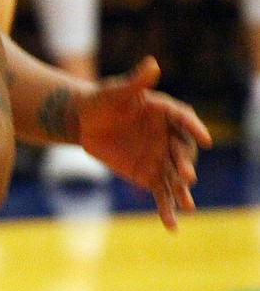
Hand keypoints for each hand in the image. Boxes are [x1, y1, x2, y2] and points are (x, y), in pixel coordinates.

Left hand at [75, 57, 210, 229]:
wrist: (84, 121)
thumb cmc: (102, 100)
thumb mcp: (115, 90)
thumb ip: (135, 82)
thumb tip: (151, 64)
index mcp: (166, 111)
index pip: (184, 119)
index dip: (195, 128)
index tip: (205, 138)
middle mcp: (169, 136)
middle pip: (182, 151)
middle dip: (185, 164)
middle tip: (186, 176)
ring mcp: (161, 157)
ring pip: (174, 176)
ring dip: (181, 191)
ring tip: (187, 206)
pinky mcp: (149, 175)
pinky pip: (161, 194)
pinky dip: (167, 209)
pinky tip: (172, 226)